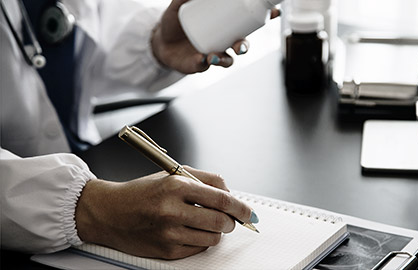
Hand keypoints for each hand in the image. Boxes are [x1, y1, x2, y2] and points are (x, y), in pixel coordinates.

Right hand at [75, 167, 253, 258]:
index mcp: (176, 186)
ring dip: (217, 231)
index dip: (241, 207)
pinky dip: (202, 240)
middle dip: (232, 221)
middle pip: (221, 221)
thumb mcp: (172, 174)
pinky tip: (191, 231)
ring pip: (213, 237)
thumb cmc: (141, 192)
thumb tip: (230, 192)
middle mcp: (172, 210)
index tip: (249, 212)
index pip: (222, 199)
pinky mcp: (166, 250)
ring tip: (206, 223)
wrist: (109, 212)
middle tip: (230, 219)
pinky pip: (199, 248)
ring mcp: (169, 232)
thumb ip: (205, 179)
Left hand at [150, 0, 280, 73]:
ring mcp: (212, 54)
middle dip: (244, 46)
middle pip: (240, 45)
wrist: (158, 41)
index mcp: (224, 26)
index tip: (274, 12)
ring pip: (226, 60)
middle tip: (241, 45)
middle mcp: (222, 42)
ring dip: (225, 59)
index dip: (264, 18)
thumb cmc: (174, 21)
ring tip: (215, 55)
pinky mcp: (198, 65)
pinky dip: (203, 62)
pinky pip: (203, 66)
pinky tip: (202, 58)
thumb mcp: (179, 4)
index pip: (247, 22)